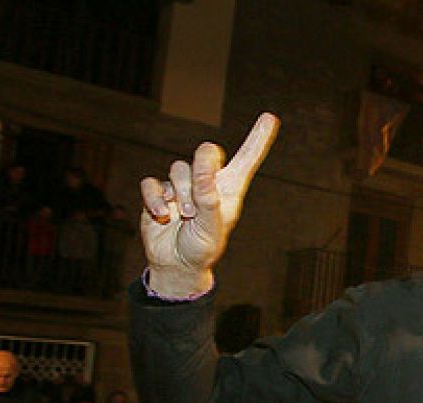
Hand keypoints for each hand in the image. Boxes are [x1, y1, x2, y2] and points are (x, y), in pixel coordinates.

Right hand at [139, 113, 279, 295]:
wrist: (175, 265)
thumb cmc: (202, 248)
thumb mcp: (212, 228)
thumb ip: (209, 198)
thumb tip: (203, 169)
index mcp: (229, 190)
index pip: (246, 159)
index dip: (258, 139)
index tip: (270, 118)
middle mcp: (207, 183)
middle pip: (205, 153)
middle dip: (201, 169)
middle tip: (198, 204)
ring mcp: (182, 187)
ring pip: (178, 168)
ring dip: (181, 194)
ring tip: (185, 217)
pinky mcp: (159, 193)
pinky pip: (151, 182)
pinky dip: (155, 198)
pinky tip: (162, 215)